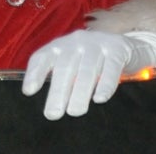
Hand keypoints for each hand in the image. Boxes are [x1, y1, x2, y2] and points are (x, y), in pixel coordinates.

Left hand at [22, 30, 155, 120]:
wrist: (127, 47)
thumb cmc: (94, 62)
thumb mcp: (74, 64)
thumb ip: (62, 78)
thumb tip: (52, 105)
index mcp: (61, 45)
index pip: (43, 56)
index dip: (34, 73)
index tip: (28, 92)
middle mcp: (76, 41)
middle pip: (64, 66)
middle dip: (57, 91)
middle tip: (52, 114)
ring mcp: (97, 43)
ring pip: (87, 69)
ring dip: (80, 92)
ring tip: (74, 112)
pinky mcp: (117, 49)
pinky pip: (111, 68)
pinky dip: (105, 84)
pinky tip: (100, 99)